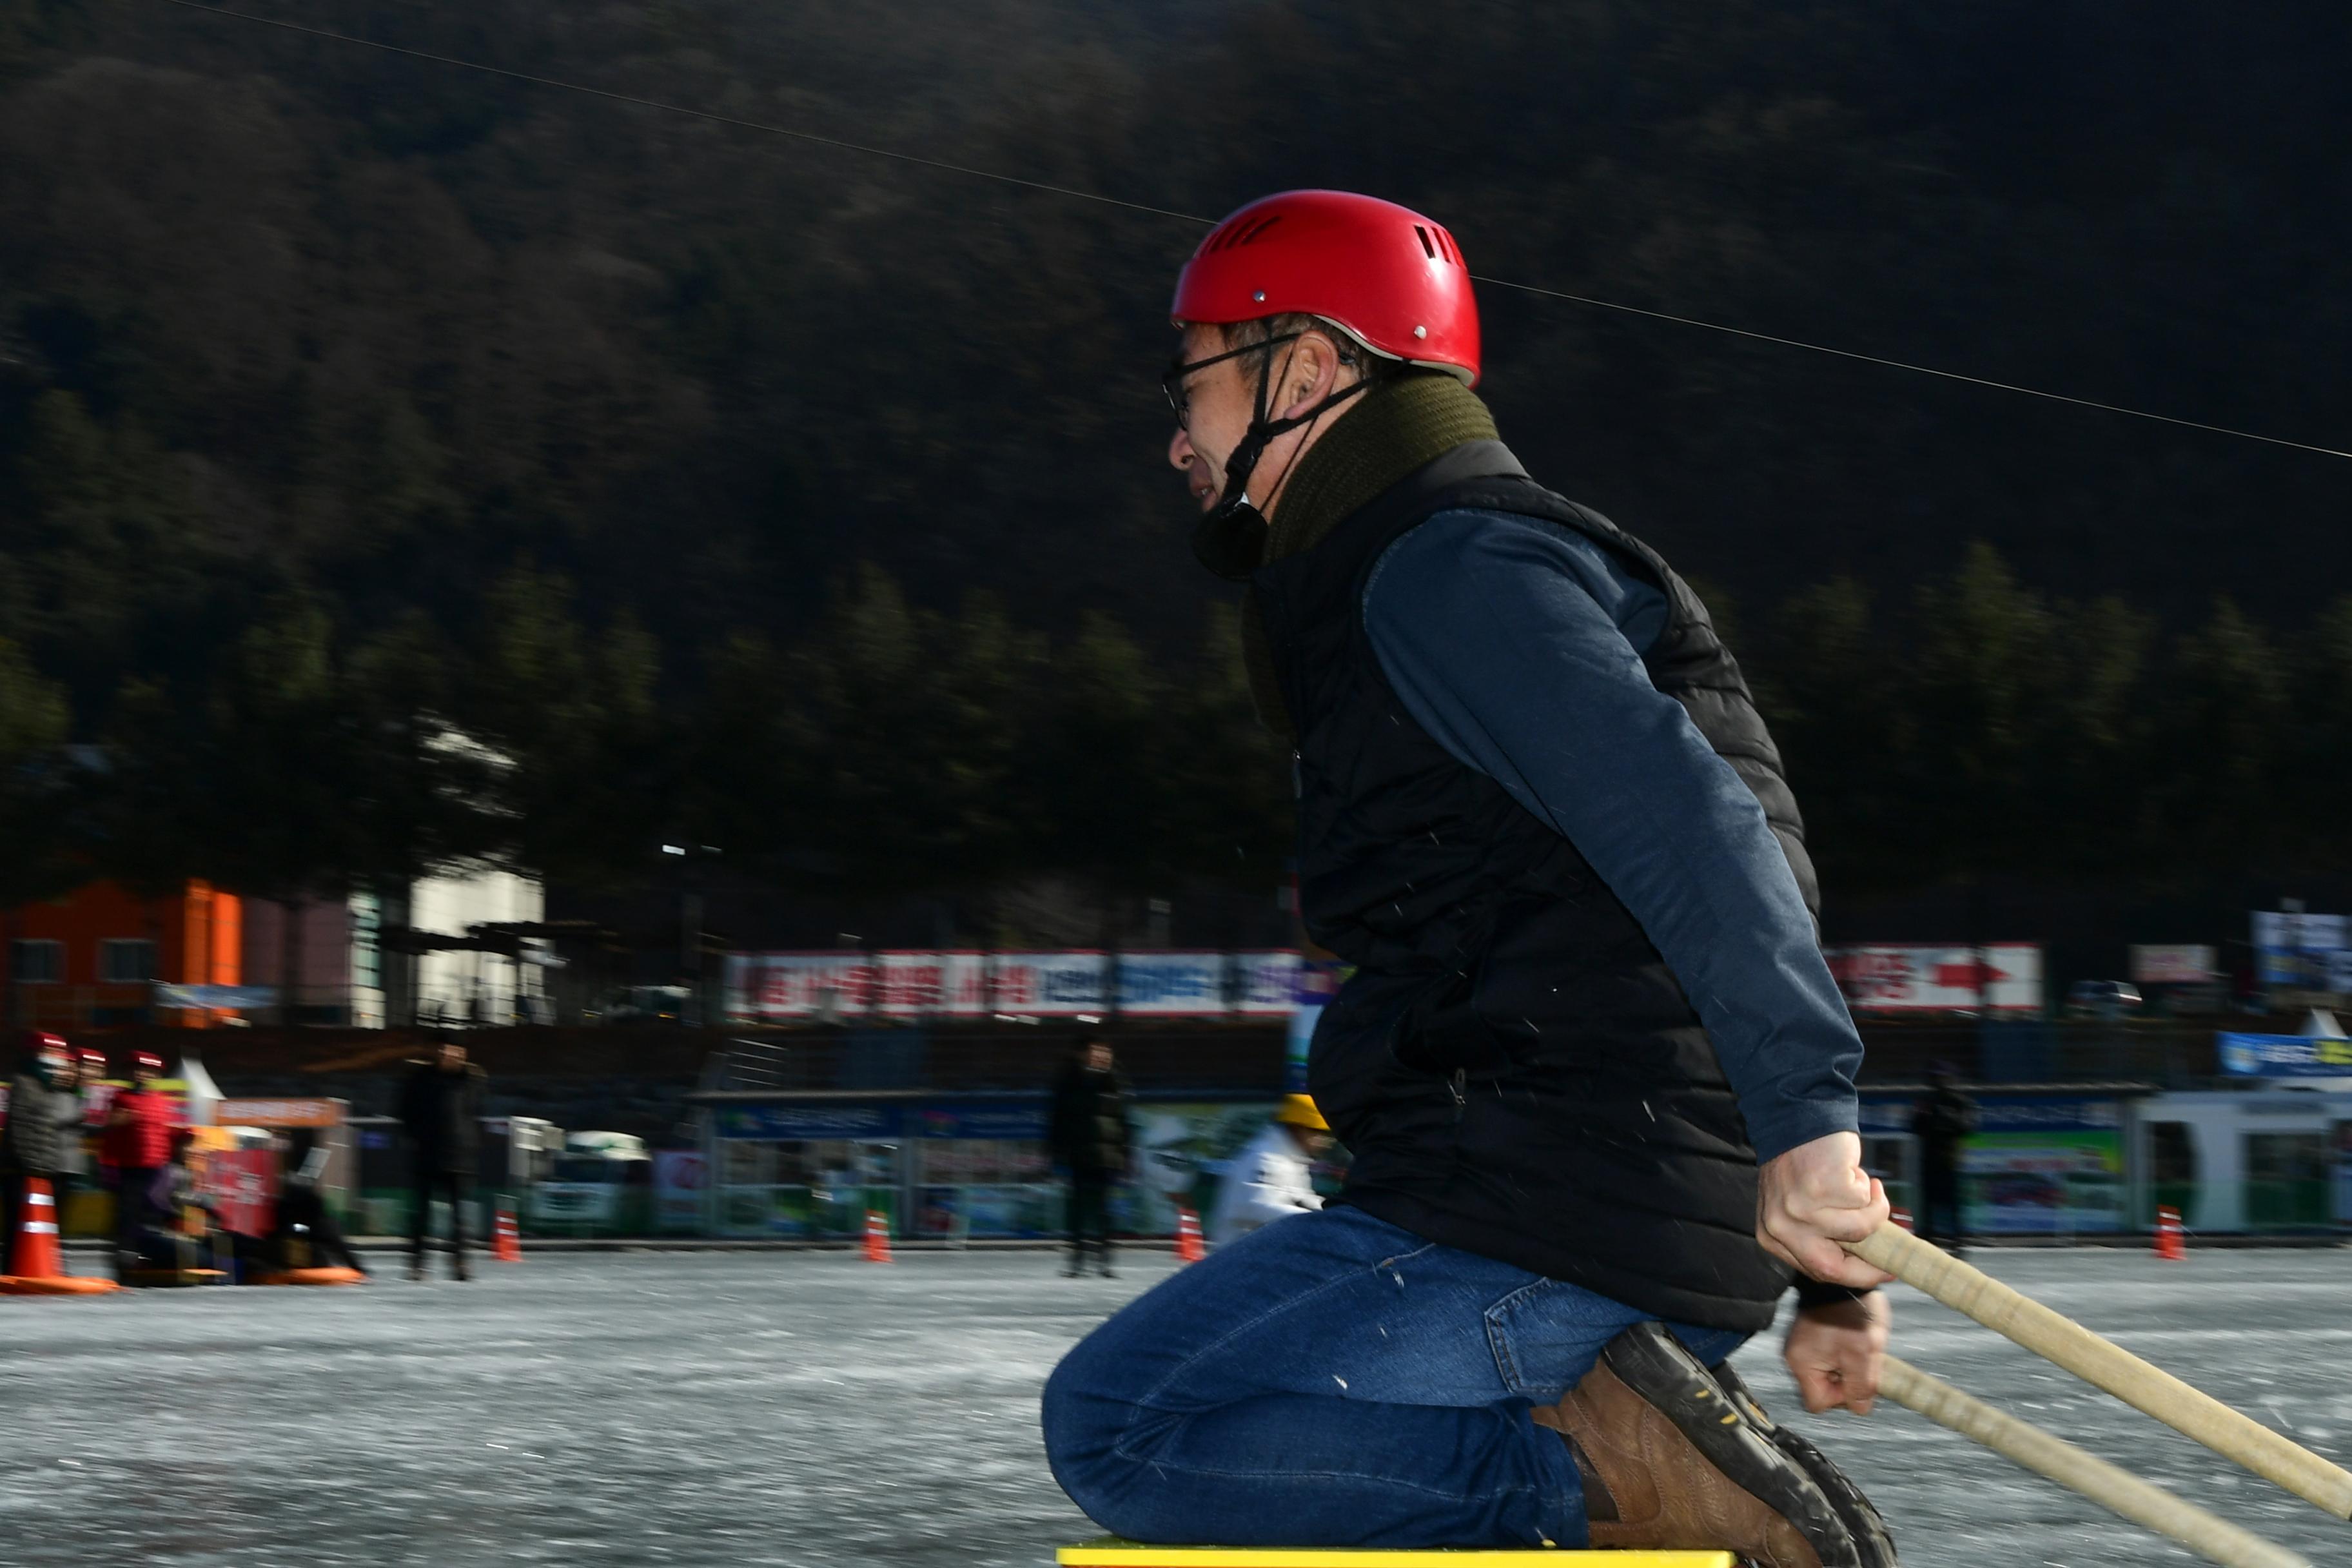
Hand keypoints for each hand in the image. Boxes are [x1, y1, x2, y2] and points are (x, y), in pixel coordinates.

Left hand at [1757, 1130, 1891, 1288]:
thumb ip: (1821, 1235)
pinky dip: (1867, 1187)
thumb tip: (1869, 1263)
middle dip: (1871, 1267)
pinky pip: (1864, 1202)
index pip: (1819, 1272)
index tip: (1884, 1271)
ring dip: (1875, 1209)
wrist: (1796, 1117)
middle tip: (1894, 1253)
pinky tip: (1852, 1170)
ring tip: (1866, 1187)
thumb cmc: (1803, 1163)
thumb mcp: (1798, 1207)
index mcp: (1772, 1237)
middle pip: (1833, 1269)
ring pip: (1860, 1230)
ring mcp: (1800, 1209)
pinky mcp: (1821, 1188)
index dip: (1857, 1275)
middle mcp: (1780, 1228)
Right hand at [1783, 1291, 1890, 1414]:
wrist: (1848, 1281)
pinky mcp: (1814, 1336)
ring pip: (1832, 1373)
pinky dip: (1847, 1353)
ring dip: (1850, 1366)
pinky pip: (1832, 1357)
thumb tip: (1860, 1407)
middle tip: (1860, 1360)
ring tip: (1859, 1347)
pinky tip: (1854, 1339)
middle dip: (1848, 1379)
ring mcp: (1804, 1346)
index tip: (1854, 1378)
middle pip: (1825, 1389)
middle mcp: (1797, 1357)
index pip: (1819, 1403)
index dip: (1840, 1398)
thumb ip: (1860, 1386)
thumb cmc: (1851, 1312)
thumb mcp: (1863, 1354)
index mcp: (1802, 1364)